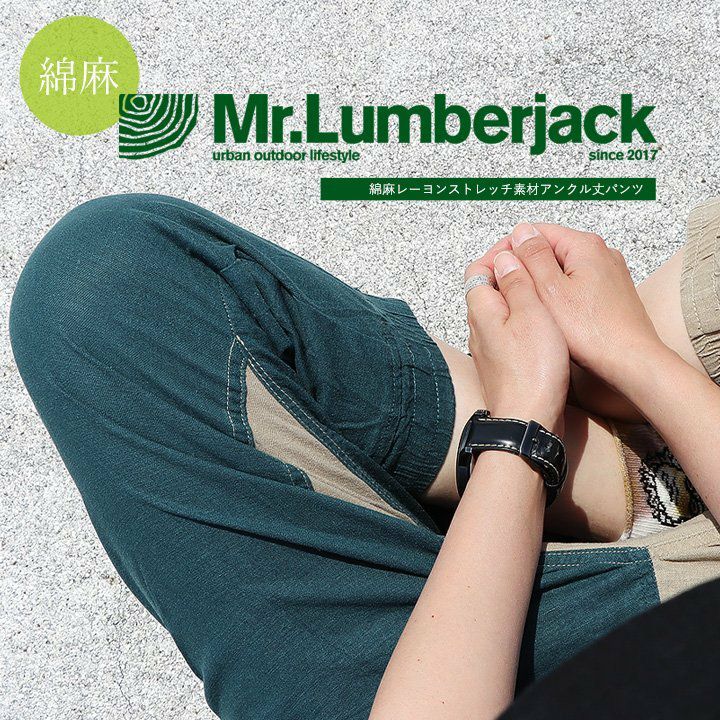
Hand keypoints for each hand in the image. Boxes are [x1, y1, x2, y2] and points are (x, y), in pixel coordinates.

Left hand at [465, 250, 568, 434]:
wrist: (528, 419)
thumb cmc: (533, 368)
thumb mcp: (531, 313)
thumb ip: (517, 282)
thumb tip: (506, 256)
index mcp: (481, 309)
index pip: (479, 268)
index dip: (500, 253)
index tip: (526, 248)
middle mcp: (478, 327)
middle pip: (487, 288)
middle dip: (511, 273)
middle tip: (540, 266)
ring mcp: (488, 348)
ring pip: (499, 311)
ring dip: (519, 297)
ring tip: (546, 292)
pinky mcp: (501, 364)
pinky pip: (508, 333)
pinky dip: (523, 321)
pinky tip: (544, 325)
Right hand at [504, 223, 664, 392]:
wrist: (631, 362)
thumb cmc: (594, 333)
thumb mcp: (550, 290)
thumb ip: (533, 256)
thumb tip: (521, 232)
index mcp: (585, 246)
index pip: (536, 232)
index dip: (508, 249)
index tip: (492, 268)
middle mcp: (601, 254)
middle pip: (550, 249)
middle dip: (524, 266)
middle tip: (504, 289)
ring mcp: (609, 274)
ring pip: (563, 269)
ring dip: (541, 281)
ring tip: (527, 303)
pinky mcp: (611, 294)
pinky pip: (577, 285)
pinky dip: (560, 294)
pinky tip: (552, 314)